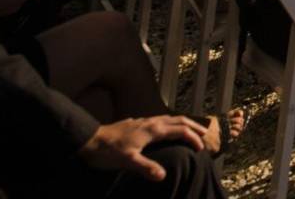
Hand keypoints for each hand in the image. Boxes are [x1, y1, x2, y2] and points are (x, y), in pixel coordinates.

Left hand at [80, 116, 210, 176]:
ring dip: (183, 123)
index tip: (201, 149)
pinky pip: (160, 120)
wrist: (88, 140)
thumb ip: (146, 168)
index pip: (181, 130)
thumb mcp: (128, 162)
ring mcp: (144, 121)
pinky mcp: (137, 124)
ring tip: (190, 130)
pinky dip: (171, 124)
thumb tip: (163, 176)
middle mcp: (151, 122)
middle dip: (193, 126)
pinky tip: (166, 130)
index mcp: (153, 129)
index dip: (193, 138)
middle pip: (179, 119)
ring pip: (169, 118)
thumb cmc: (108, 152)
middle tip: (206, 133)